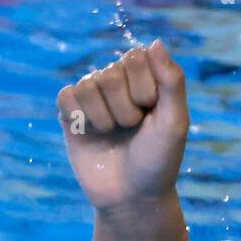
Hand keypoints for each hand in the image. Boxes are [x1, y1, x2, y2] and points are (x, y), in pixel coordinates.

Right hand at [57, 40, 188, 209]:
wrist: (132, 197)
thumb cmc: (158, 161)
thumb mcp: (175, 122)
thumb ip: (172, 81)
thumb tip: (155, 42)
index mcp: (146, 78)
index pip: (135, 58)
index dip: (144, 91)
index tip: (152, 114)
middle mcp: (118, 82)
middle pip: (111, 74)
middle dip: (125, 110)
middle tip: (132, 130)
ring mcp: (93, 95)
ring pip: (88, 86)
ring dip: (104, 119)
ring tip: (114, 135)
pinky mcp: (70, 112)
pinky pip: (66, 96)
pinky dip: (80, 119)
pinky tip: (90, 134)